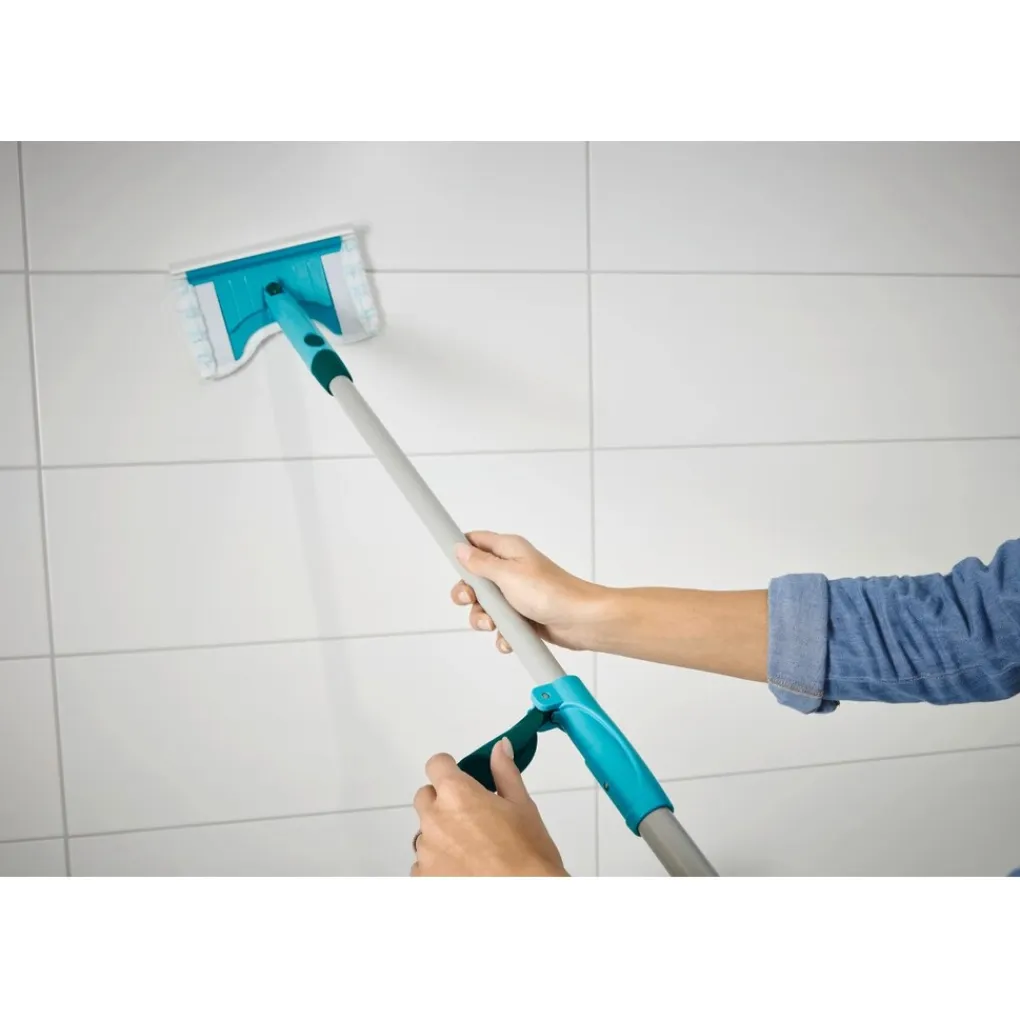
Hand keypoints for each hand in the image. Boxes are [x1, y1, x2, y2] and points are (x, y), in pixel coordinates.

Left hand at [411, 739, 567, 876]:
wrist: (528, 901)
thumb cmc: (529, 853)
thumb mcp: (523, 807)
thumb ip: (505, 773)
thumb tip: (500, 746)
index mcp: (457, 794)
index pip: (436, 765)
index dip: (449, 770)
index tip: (463, 781)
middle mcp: (434, 819)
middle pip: (426, 798)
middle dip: (443, 803)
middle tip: (474, 820)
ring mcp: (425, 852)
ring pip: (426, 834)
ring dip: (442, 837)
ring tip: (474, 855)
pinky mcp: (423, 880)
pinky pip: (424, 865)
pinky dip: (439, 867)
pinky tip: (466, 876)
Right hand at [451, 531, 603, 653]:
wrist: (582, 621)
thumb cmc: (551, 592)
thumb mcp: (508, 574)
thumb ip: (480, 563)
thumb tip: (460, 549)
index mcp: (509, 550)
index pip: (475, 542)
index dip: (461, 552)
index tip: (453, 566)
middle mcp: (511, 570)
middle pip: (474, 580)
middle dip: (469, 595)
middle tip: (472, 600)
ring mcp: (517, 595)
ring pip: (485, 606)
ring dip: (483, 619)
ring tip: (493, 624)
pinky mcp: (523, 616)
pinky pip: (502, 626)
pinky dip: (502, 634)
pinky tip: (508, 638)